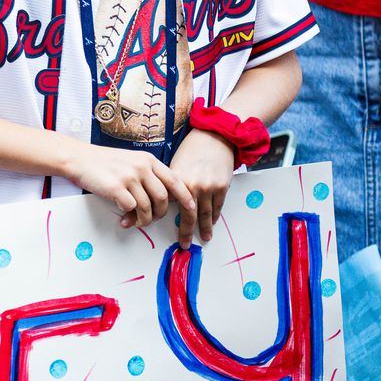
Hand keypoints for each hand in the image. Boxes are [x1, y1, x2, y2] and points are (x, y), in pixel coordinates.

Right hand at [65, 141, 196, 241]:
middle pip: (163, 197)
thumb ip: (148, 175)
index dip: (185, 196)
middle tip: (152, 218)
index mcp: (149, 160)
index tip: (191, 207)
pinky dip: (129, 218)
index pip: (175, 180)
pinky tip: (124, 219)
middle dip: (160, 213)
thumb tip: (162, 198)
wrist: (80, 158)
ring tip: (137, 221)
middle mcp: (141, 167)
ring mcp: (129, 176)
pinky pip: (131, 208)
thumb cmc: (105, 162)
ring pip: (147, 206)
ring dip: (144, 219)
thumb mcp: (132, 161)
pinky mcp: (115, 187)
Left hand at [170, 129, 235, 244]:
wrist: (215, 137)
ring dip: (204, 228)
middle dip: (185, 231)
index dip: (163, 217)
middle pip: (188, 215)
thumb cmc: (191, 149)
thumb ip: (170, 184)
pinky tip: (212, 223)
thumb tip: (162, 201)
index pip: (169, 204)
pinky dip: (215, 216)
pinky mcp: (221, 186)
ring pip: (205, 214)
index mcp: (177, 179)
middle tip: (183, 244)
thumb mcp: (175, 165)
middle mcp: (192, 185)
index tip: (158, 228)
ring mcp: (208, 187)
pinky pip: (217, 206)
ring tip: (203, 238)